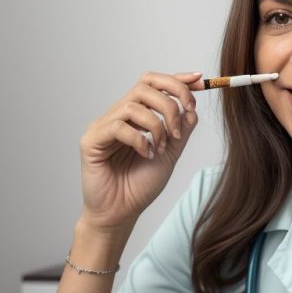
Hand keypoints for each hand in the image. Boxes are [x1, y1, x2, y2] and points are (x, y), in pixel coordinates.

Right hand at [77, 71, 200, 236]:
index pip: (154, 84)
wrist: (121, 213)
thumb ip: (182, 130)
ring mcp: (103, 127)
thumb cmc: (141, 185)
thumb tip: (192, 107)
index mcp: (137, 116)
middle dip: (171, 100)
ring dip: (157, 125)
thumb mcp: (171, 153)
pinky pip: (118, 127)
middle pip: (145, 86)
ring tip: (162, 148)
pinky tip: (146, 154)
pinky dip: (139, 139)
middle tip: (181, 126)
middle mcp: (119, 115)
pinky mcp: (91, 141)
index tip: (200, 80)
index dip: (177, 79)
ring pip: (133, 104)